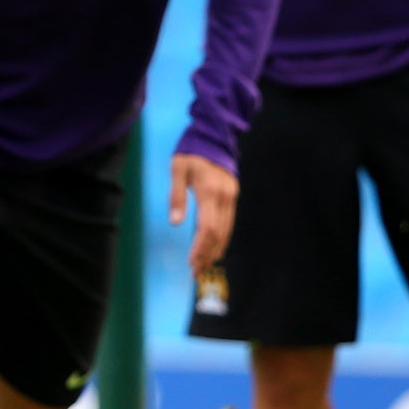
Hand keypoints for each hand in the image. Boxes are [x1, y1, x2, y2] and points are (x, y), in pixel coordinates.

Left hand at [169, 152, 236, 278]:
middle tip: (196, 271)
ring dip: (215, 249)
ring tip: (204, 265)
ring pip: (226, 230)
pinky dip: (222, 238)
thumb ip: (176, 196)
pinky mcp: (232, 196)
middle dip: (207, 254)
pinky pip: (229, 222)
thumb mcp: (177, 169)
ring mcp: (231, 197)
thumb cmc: (190, 152)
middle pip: (218, 233)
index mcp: (209, 191)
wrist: (213, 136)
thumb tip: (175, 222)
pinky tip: (215, 249)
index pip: (207, 227)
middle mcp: (224, 197)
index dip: (200, 247)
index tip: (192, 262)